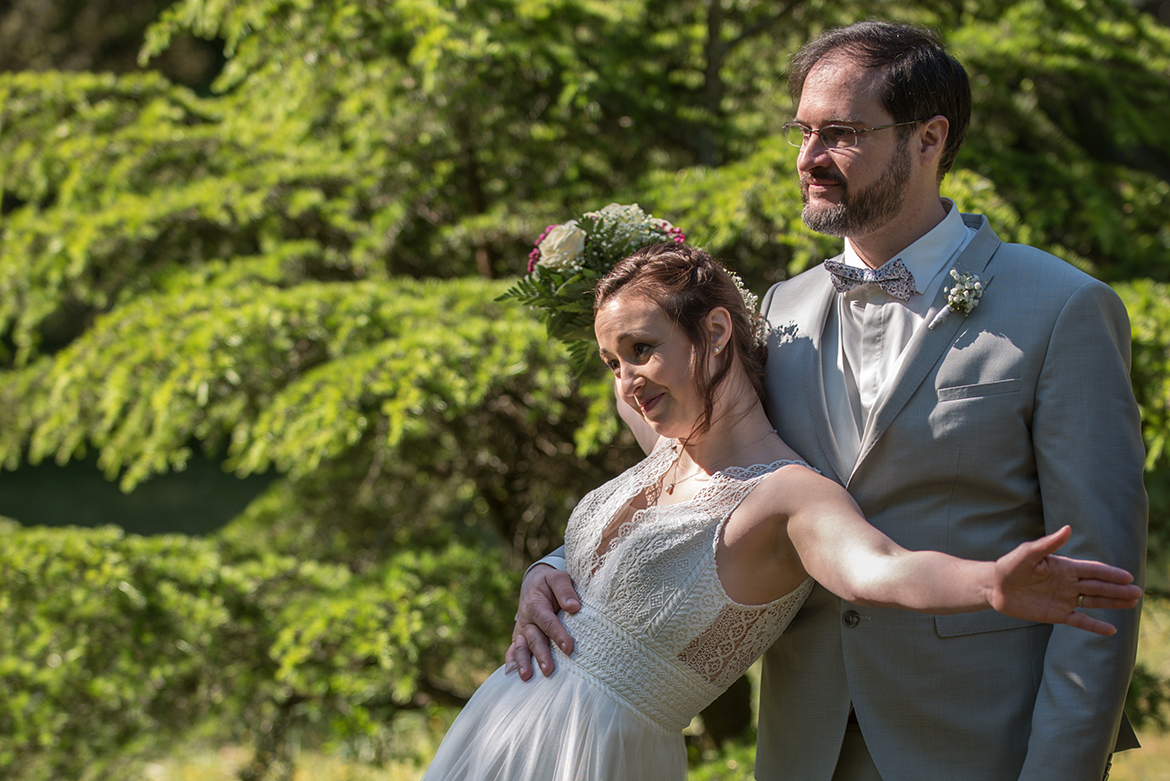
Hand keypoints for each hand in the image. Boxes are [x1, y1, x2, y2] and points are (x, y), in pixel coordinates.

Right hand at [504, 564, 579, 680]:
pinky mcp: (519, 637)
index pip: (547, 621)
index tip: (569, 648)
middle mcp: (526, 619)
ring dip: (522, 662)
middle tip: (548, 670)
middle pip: (533, 638)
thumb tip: (574, 607)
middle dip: (541, 654)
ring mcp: (521, 629)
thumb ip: (565, 590)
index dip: (558, 634)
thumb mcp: (558, 577)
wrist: (534, 582)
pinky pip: (513, 650)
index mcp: (535, 604)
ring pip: (521, 647)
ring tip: (526, 677)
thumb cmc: (550, 582)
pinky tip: (511, 676)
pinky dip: (511, 662)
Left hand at [991, 526, 1142, 635]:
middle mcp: (1067, 583)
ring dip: (1112, 603)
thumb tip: (1068, 529)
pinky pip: (1080, 620)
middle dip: (1117, 589)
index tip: (1128, 577)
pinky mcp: (1056, 614)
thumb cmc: (1008, 567)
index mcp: (1064, 567)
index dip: (1110, 574)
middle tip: (1138, 593)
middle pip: (1098, 586)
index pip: (1092, 570)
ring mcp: (1063, 599)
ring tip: (1132, 604)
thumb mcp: (1027, 554)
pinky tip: (1111, 630)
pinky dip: (1095, 625)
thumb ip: (1048, 544)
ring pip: (1094, 601)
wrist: (993, 588)